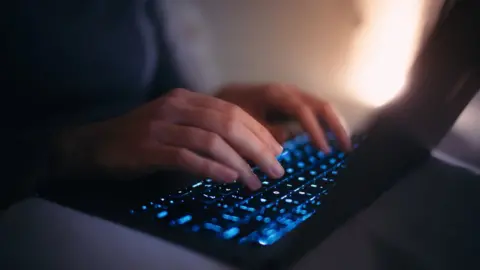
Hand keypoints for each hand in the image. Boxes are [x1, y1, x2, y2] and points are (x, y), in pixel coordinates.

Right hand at [57, 89, 284, 189]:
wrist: (96, 143)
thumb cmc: (141, 137)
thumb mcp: (176, 124)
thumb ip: (205, 128)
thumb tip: (245, 147)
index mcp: (187, 99)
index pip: (232, 111)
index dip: (258, 131)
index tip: (277, 150)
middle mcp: (176, 107)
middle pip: (228, 124)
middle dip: (257, 148)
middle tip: (276, 169)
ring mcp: (162, 126)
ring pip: (212, 141)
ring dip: (240, 163)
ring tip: (256, 182)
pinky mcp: (150, 148)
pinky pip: (188, 157)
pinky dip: (212, 168)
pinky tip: (229, 178)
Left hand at [216, 83, 350, 152]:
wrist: (222, 97)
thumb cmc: (231, 110)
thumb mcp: (243, 124)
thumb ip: (265, 134)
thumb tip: (286, 143)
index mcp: (277, 94)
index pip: (304, 112)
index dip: (316, 131)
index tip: (324, 151)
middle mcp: (289, 91)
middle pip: (321, 105)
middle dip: (336, 126)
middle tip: (346, 148)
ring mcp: (292, 94)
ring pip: (321, 106)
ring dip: (334, 124)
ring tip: (343, 144)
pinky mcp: (293, 100)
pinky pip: (314, 109)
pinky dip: (325, 122)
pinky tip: (330, 137)